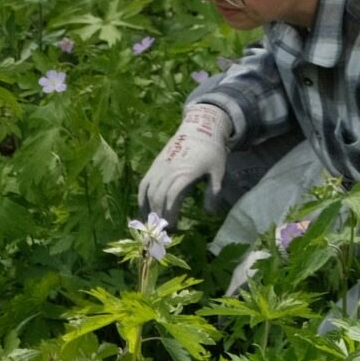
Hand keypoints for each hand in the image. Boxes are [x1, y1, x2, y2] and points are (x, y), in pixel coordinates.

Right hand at [137, 103, 231, 223]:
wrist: (199, 129)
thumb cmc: (211, 152)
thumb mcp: (218, 172)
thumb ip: (213, 193)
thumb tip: (210, 214)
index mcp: (185, 173)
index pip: (172, 196)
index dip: (170, 213)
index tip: (173, 227)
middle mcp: (168, 170)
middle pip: (158, 196)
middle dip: (159, 215)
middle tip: (163, 231)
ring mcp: (159, 167)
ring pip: (149, 191)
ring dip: (149, 209)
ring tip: (153, 224)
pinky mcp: (155, 165)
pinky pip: (144, 183)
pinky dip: (141, 197)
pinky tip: (143, 210)